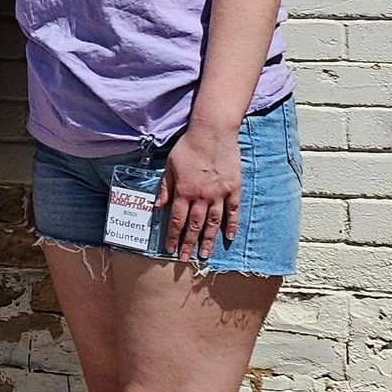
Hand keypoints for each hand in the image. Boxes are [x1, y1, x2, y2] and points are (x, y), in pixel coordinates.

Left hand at [157, 124, 240, 263]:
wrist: (212, 132)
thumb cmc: (188, 147)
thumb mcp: (170, 166)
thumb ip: (165, 188)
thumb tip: (156, 207)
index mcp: (184, 191)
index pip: (177, 220)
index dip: (173, 236)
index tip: (170, 249)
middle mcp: (201, 196)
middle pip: (194, 225)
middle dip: (188, 243)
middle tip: (186, 259)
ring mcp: (219, 194)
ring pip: (213, 222)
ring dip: (208, 240)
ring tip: (204, 254)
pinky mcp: (234, 188)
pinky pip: (233, 211)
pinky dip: (232, 225)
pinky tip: (228, 237)